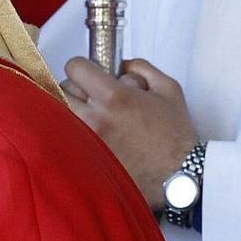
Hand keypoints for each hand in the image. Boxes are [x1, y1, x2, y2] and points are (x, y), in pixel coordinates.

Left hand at [60, 57, 198, 206]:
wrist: (180, 176)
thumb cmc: (176, 135)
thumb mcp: (168, 88)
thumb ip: (141, 68)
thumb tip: (121, 65)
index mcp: (114, 96)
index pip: (75, 67)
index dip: (83, 66)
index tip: (90, 72)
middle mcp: (96, 118)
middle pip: (61, 90)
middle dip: (76, 88)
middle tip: (92, 94)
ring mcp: (88, 142)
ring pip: (60, 115)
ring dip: (72, 111)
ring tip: (92, 116)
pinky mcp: (87, 161)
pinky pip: (66, 139)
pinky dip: (74, 133)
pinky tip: (93, 135)